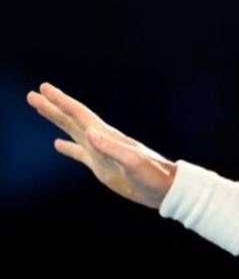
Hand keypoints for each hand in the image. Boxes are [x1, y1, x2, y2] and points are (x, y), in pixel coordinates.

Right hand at [26, 82, 176, 208]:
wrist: (166, 189)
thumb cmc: (154, 175)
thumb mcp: (133, 163)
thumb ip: (112, 148)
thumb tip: (90, 132)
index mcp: (108, 136)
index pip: (79, 115)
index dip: (61, 101)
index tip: (44, 89)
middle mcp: (103, 140)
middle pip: (72, 119)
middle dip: (52, 107)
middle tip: (33, 94)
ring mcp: (101, 153)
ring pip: (73, 132)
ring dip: (56, 121)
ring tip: (41, 109)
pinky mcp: (103, 166)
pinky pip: (80, 153)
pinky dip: (68, 147)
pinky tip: (58, 144)